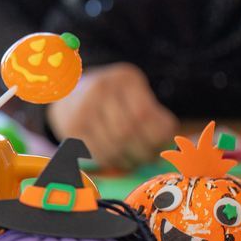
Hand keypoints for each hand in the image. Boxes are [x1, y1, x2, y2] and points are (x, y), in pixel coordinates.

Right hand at [46, 62, 177, 169]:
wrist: (72, 95)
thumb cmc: (114, 100)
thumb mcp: (135, 96)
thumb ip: (155, 117)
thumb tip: (168, 146)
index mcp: (124, 78)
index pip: (143, 114)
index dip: (155, 137)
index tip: (162, 149)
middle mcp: (100, 89)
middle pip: (125, 132)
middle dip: (141, 152)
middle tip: (148, 160)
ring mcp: (82, 108)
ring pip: (111, 146)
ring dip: (126, 160)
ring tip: (133, 161)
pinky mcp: (72, 127)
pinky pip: (96, 153)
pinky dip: (110, 162)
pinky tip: (116, 159)